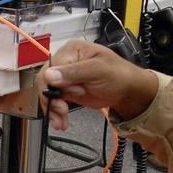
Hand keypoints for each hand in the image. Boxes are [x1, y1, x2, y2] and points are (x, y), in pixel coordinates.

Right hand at [36, 40, 159, 130]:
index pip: (50, 66)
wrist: (128, 91)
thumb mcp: (97, 70)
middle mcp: (65, 62)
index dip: (55, 83)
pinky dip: (55, 113)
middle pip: (45, 81)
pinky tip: (60, 121)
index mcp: (72, 50)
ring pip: (47, 93)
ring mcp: (65, 78)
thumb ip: (73, 72)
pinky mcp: (67, 90)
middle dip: (51, 99)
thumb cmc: (119, 75)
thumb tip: (50, 75)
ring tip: (60, 121)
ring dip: (52, 109)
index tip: (70, 93)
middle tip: (61, 111)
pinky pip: (54, 101)